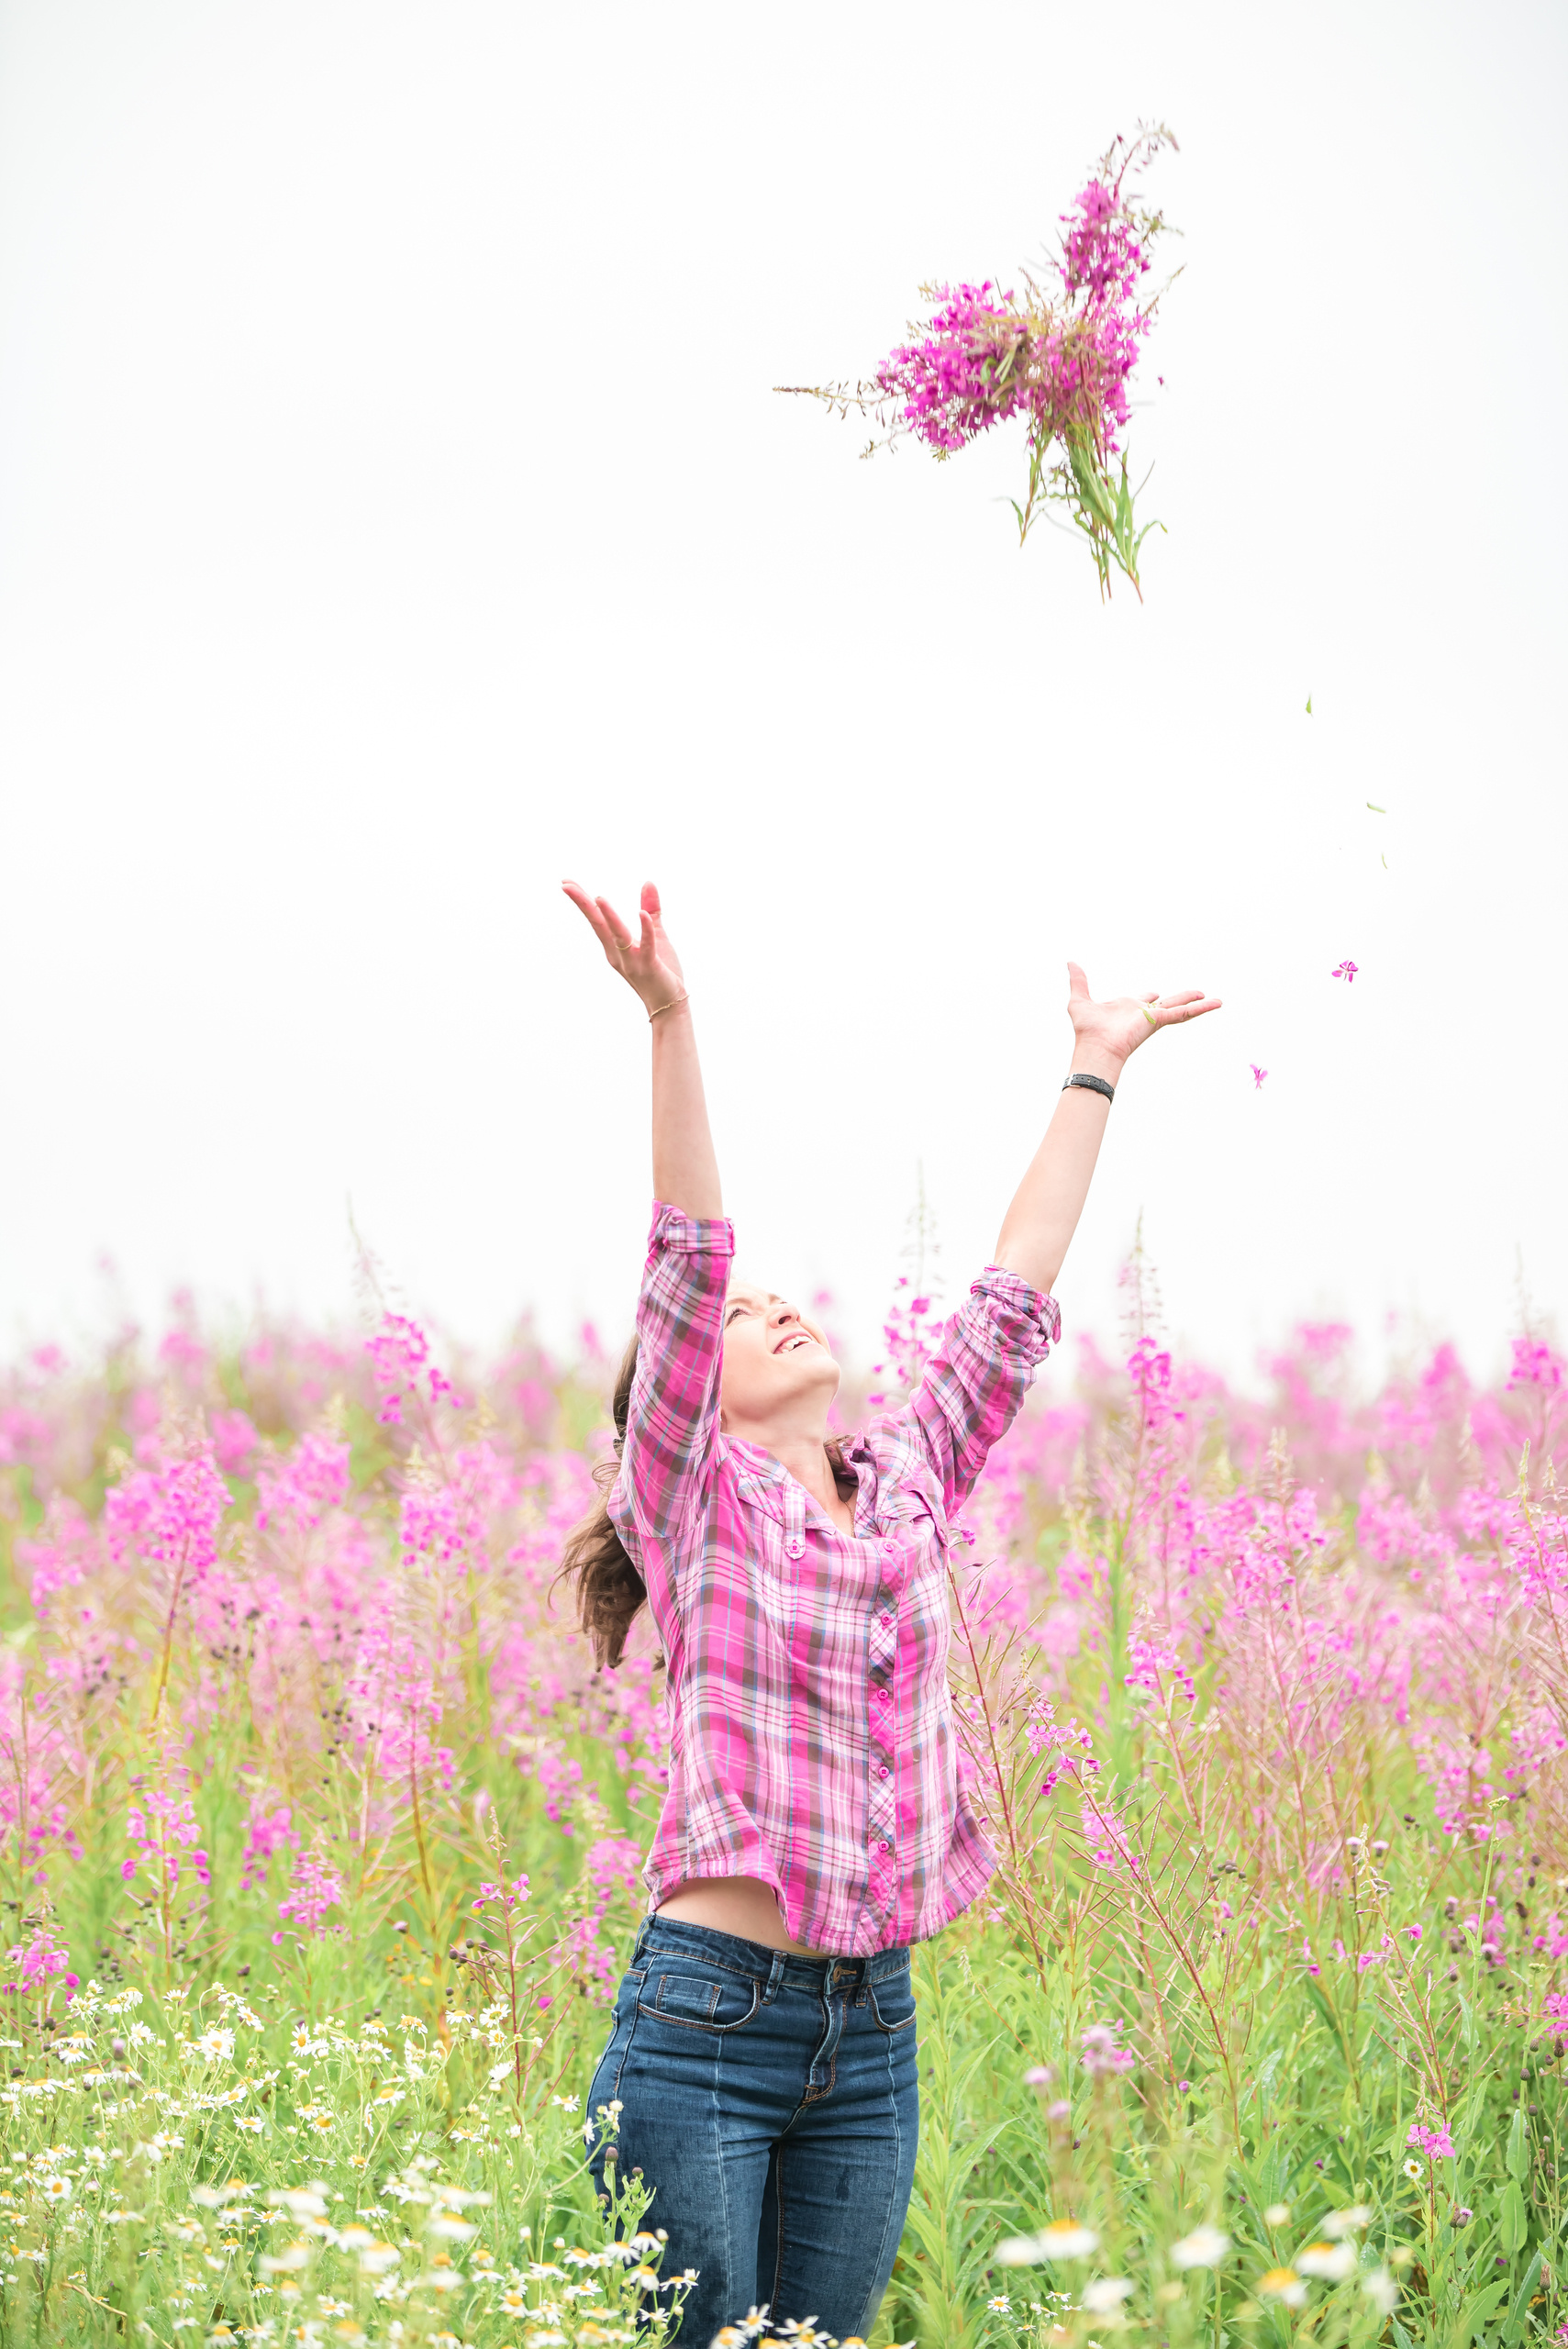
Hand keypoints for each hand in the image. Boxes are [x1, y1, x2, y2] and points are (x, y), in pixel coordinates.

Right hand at [563, 879, 686, 1016]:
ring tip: (598, 897)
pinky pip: (646, 947)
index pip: (596, 919)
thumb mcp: (656, 935)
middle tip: (566, 885)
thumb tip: (647, 882)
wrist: (669, 1004)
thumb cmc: (662, 970)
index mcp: (615, 946)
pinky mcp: (649, 967)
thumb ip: (650, 910)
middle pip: (597, 924)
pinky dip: (645, 930)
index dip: (582, 901)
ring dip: (608, 917)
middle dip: (583, 905)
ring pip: (617, 935)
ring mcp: (632, 961)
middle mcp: (617, 953)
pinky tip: (640, 914)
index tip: (566, 883)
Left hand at [1066, 961, 1221, 1075]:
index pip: (1144, 1001)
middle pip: (1168, 1003)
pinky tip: (1215, 1003)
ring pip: (1181, 1008)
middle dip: (1183, 999)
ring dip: (1198, 1004)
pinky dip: (1200, 1008)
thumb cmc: (1086, 1031)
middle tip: (1197, 993)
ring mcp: (1152, 1018)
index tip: (1154, 993)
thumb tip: (1070, 963)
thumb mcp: (1080, 1000)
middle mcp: (1142, 1014)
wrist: (1094, 1049)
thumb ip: (1078, 981)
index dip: (1149, 996)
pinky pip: (1182, 1013)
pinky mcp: (1158, 1021)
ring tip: (1217, 1001)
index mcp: (1128, 1009)